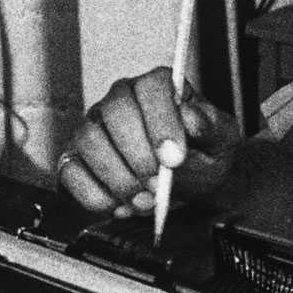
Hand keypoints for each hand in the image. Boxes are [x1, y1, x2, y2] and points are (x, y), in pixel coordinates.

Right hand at [56, 67, 241, 215]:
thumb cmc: (206, 154)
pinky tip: (120, 206)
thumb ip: (211, 127)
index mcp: (158, 87)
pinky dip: (94, 194)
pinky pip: (70, 171)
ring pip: (89, 140)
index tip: (174, 157)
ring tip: (146, 200)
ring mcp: (95, 128)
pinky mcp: (77, 158)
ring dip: (118, 178)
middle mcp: (120, 100)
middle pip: (114, 111)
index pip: (151, 87)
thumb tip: (191, 116)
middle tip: (159, 186)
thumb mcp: (222, 141)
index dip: (161, 121)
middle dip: (138, 154)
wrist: (195, 181)